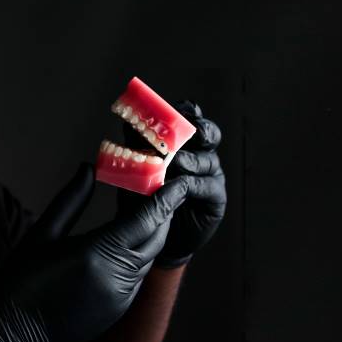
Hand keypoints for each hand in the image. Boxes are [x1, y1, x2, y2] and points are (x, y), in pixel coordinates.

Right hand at [0, 160, 190, 341]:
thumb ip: (71, 200)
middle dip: (163, 214)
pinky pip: (138, 275)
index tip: (177, 182)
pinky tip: (127, 240)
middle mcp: (117, 277)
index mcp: (97, 254)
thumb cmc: (22, 281)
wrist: (17, 335)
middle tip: (162, 189)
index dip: (164, 199)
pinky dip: (139, 254)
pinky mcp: (119, 309)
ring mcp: (121, 296)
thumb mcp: (42, 234)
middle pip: (156, 239)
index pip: (145, 220)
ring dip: (151, 234)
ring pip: (148, 258)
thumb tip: (88, 170)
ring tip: (145, 209)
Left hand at [118, 99, 226, 268]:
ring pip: (208, 159)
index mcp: (183, 142)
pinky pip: (207, 187)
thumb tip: (126, 120)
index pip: (191, 118)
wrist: (152, 233)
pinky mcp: (214, 198)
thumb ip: (135, 145)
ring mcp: (210, 175)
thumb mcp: (136, 166)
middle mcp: (200, 154)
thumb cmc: (143, 196)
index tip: (181, 108)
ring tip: (176, 161)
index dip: (188, 111)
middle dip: (202, 129)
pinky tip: (182, 185)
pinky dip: (193, 184)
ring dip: (191, 159)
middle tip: (191, 129)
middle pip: (210, 134)